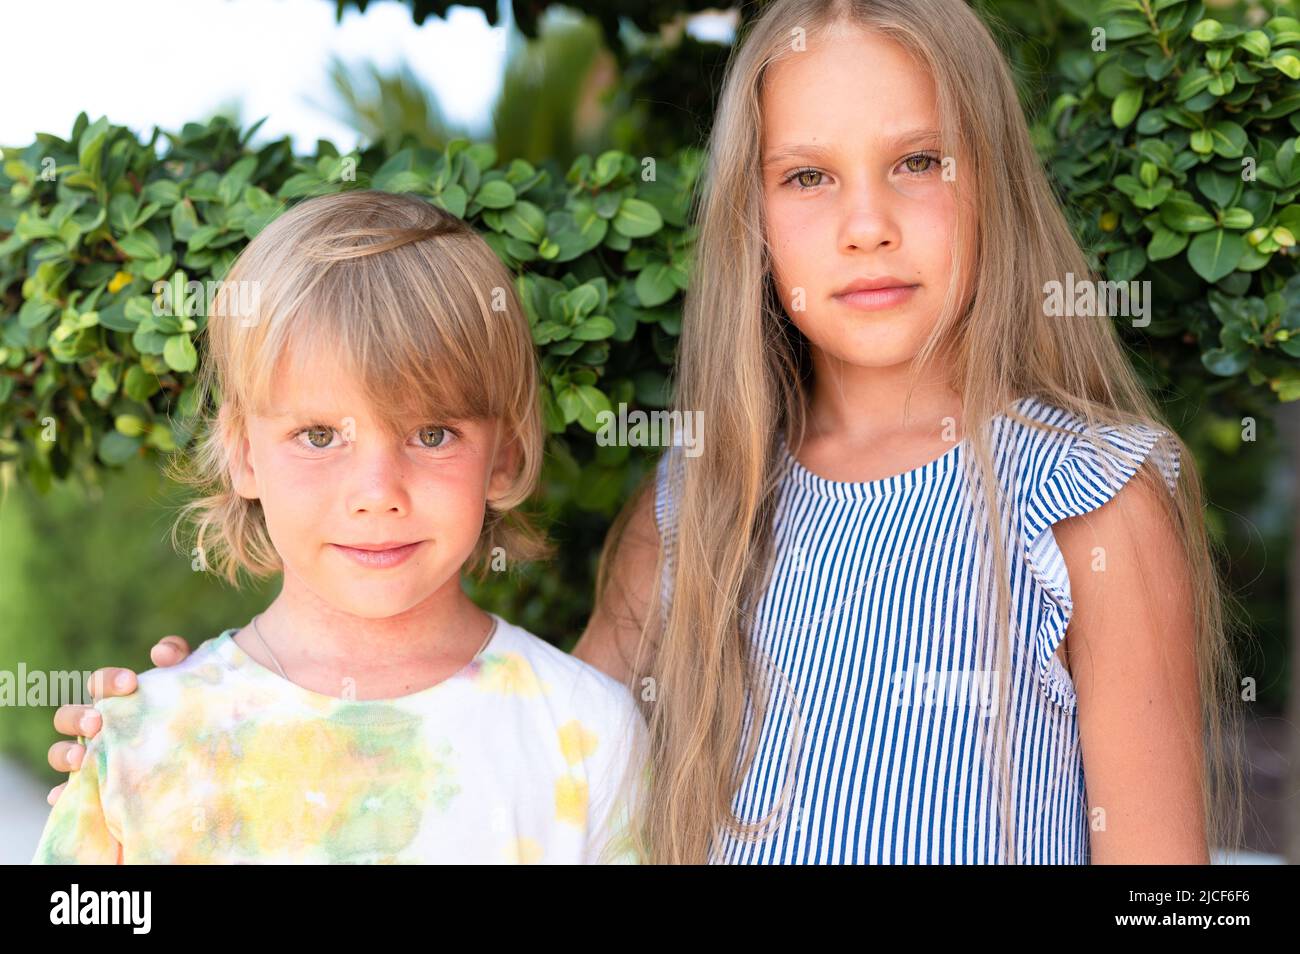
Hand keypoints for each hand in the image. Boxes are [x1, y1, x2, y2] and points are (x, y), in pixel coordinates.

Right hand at [45, 635, 191, 805]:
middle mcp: (98, 726)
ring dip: (65, 754)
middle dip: (78, 718)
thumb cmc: (190, 708)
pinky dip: (62, 794)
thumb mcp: (191, 680)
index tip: (130, 683)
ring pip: (61, 753)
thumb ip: (178, 656)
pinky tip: (63, 796)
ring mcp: (92, 757)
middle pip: (68, 717)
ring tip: (80, 759)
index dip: (109, 681)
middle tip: (98, 722)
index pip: (101, 684)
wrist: (205, 751)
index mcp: (116, 699)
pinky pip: (70, 792)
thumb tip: (160, 654)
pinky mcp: (95, 787)